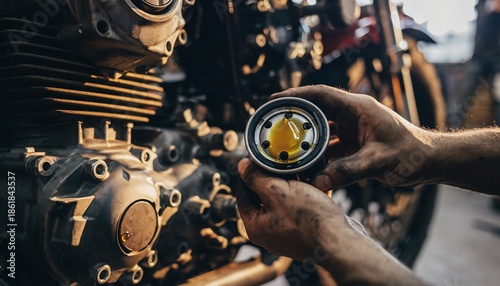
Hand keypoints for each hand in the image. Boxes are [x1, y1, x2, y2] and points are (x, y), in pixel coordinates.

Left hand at [236, 158, 356, 260]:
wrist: (339, 242)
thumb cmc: (309, 221)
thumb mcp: (278, 191)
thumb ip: (256, 178)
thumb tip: (242, 167)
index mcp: (255, 226)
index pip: (243, 193)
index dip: (249, 174)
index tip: (256, 160)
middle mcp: (268, 233)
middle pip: (263, 198)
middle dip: (272, 178)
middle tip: (279, 163)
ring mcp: (285, 234)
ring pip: (282, 201)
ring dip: (289, 185)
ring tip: (298, 171)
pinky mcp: (303, 232)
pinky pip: (297, 209)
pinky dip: (302, 195)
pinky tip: (311, 185)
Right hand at [272, 85, 434, 190]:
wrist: (430, 161)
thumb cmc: (412, 153)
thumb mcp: (379, 161)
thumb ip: (348, 171)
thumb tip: (318, 182)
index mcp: (358, 108)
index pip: (321, 94)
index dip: (296, 95)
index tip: (275, 100)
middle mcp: (352, 115)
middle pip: (316, 111)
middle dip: (294, 117)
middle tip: (272, 125)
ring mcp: (353, 129)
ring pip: (321, 130)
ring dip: (305, 139)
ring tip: (284, 147)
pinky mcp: (355, 144)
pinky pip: (330, 147)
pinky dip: (317, 155)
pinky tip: (305, 165)